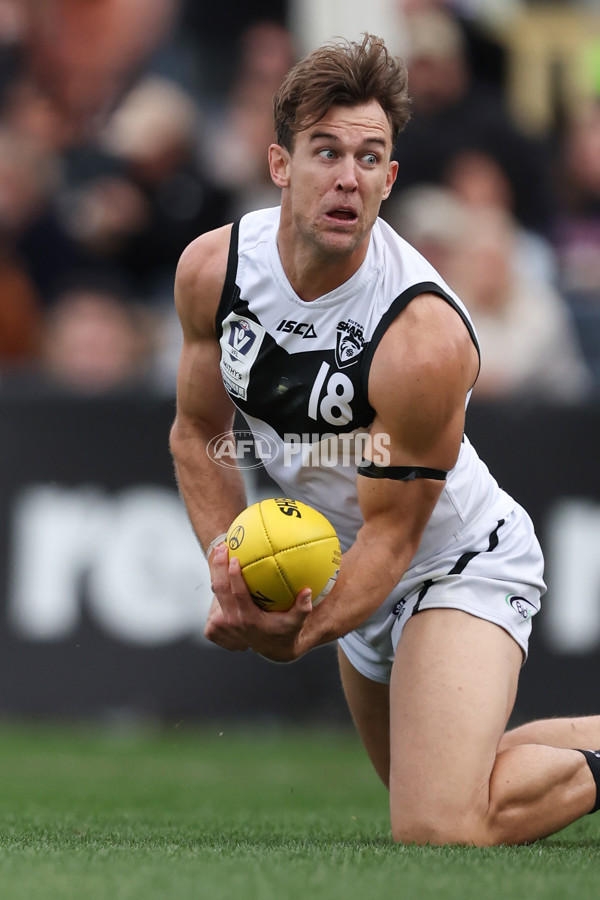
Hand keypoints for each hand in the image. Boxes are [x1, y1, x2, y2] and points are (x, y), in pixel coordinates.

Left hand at [204, 543, 312, 660]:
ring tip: (220, 552)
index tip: (235, 558)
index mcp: (249, 619)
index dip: (234, 576)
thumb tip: (307, 591)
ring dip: (216, 571)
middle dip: (219, 567)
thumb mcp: (295, 622)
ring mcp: (224, 623)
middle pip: (220, 590)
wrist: (272, 648)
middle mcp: (234, 621)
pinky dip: (218, 582)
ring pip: (216, 593)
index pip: (238, 594)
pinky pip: (215, 599)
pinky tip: (222, 568)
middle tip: (223, 548)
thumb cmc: (284, 631)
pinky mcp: (218, 624)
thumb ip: (302, 608)